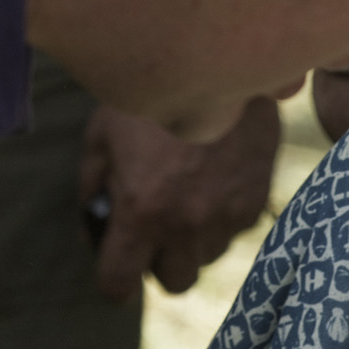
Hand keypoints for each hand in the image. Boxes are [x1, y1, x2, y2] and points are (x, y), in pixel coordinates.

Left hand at [79, 98, 279, 299]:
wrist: (221, 64)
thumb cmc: (151, 97)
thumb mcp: (104, 135)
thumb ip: (93, 187)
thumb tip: (94, 225)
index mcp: (143, 211)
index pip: (120, 283)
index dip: (114, 281)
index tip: (116, 269)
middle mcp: (187, 225)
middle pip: (173, 282)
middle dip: (160, 262)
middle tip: (154, 227)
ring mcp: (226, 218)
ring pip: (205, 257)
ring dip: (192, 239)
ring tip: (186, 192)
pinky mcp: (255, 205)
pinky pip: (232, 231)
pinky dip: (220, 216)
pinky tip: (213, 178)